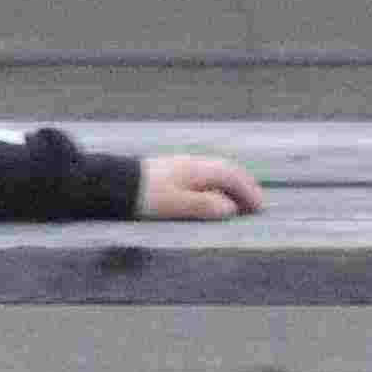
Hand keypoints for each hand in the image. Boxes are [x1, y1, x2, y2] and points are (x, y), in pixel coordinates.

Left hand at [140, 152, 263, 219]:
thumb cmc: (144, 195)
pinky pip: (203, 174)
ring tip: (237, 201)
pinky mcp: (170, 170)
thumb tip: (230, 208)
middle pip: (226, 169)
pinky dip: (215, 184)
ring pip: (215, 171)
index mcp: (197, 169)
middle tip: (255, 203)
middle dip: (243, 185)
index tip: (259, 208)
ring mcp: (181, 165)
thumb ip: (205, 206)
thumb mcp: (176, 204)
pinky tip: (211, 195)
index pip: (232, 176)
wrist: (112, 183)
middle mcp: (192, 163)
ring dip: (230, 185)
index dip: (248, 191)